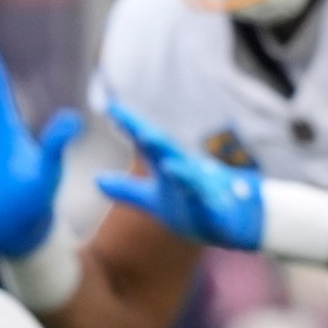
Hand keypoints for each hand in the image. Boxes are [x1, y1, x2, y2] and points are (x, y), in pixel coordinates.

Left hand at [95, 101, 264, 248]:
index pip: (147, 143)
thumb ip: (127, 190)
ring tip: (169, 164)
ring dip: (180, 169)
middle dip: (156, 141)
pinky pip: (211, 202)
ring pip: (191, 176)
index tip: (111, 108)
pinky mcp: (216, 206)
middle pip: (169, 153)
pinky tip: (204, 195)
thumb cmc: (191, 204)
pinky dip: (206, 197)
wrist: (231, 219)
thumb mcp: (153, 200)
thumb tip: (96, 179)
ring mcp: (202, 188)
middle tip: (141, 131)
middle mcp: (184, 171)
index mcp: (168, 166)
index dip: (131, 126)